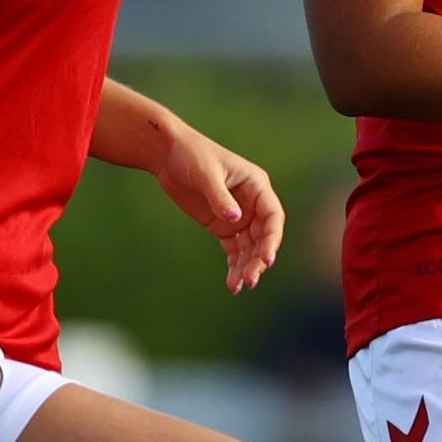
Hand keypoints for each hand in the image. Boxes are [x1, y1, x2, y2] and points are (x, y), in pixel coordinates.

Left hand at [154, 123, 289, 291]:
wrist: (168, 154)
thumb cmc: (191, 155)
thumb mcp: (206, 174)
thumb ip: (220, 197)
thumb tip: (236, 219)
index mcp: (257, 187)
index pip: (273, 217)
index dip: (272, 238)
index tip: (267, 258)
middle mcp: (252, 204)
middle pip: (263, 237)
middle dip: (258, 259)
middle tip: (250, 280)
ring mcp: (238, 216)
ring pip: (249, 247)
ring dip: (246, 267)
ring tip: (239, 287)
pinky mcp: (222, 226)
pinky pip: (234, 249)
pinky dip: (234, 266)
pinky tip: (232, 283)